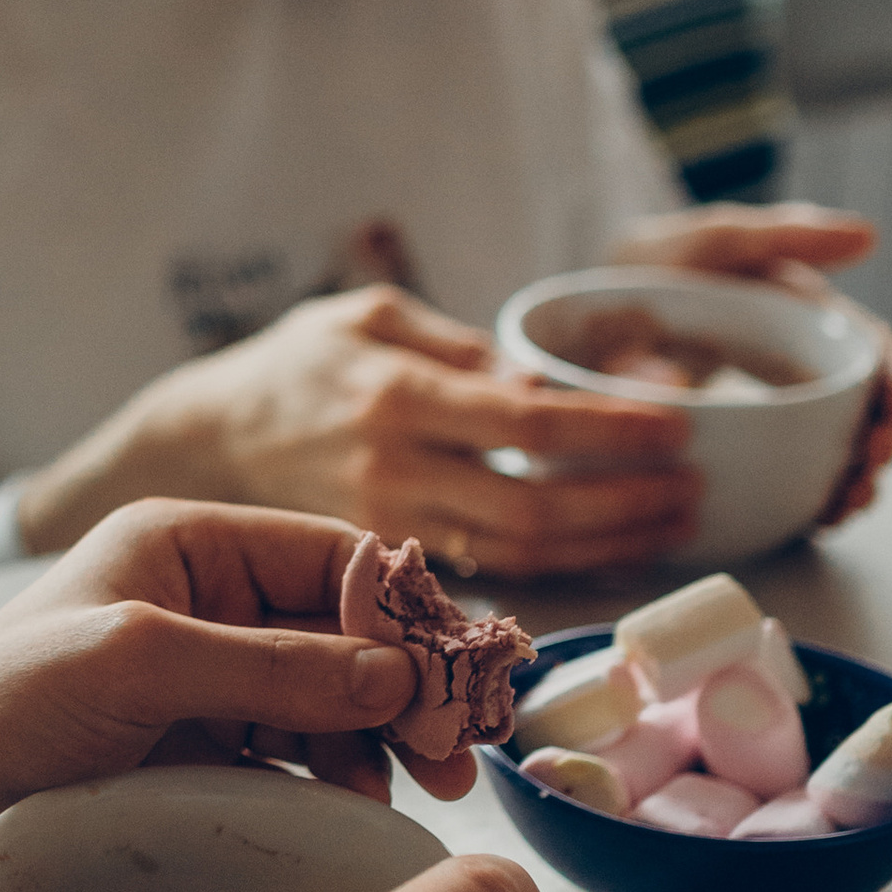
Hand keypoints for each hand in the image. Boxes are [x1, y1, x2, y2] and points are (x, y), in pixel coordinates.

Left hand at [0, 499, 474, 891]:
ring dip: (374, 746)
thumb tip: (398, 673)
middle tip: (452, 759)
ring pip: (330, 706)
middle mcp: (205, 608)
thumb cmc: (2, 707)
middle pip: (346, 635)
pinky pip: (292, 765)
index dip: (408, 612)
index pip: (336, 557)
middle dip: (404, 689)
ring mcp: (203, 687)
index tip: (463, 675)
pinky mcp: (195, 760)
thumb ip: (276, 664)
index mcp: (191, 548)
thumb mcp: (143, 663)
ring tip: (402, 795)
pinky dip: (331, 788)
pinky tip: (351, 819)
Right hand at [15, 285, 698, 580]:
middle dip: (626, 506)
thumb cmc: (289, 367)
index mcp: (396, 399)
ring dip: (603, 547)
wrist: (200, 443)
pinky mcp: (381, 567)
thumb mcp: (362, 317)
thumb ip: (453, 345)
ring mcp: (386, 531)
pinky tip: (604, 548)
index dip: (611, 431)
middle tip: (691, 489)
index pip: (526, 424)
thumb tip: (535, 382)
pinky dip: (552, 568)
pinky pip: (483, 574)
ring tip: (667, 521)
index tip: (675, 426)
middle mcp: (394, 474)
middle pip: (533, 511)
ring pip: (515, 558)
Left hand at [614, 204, 891, 521]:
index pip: (870, 348)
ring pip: (833, 447)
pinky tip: (817, 520)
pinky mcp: (745, 440)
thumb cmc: (656, 264)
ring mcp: (772, 406)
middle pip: (863, 408)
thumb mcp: (705, 241)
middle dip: (879, 439)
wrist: (585, 313)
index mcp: (802, 313)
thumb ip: (772, 234)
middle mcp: (797, 364)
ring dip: (853, 476)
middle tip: (869, 465)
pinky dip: (812, 496)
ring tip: (846, 503)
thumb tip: (868, 237)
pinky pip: (790, 473)